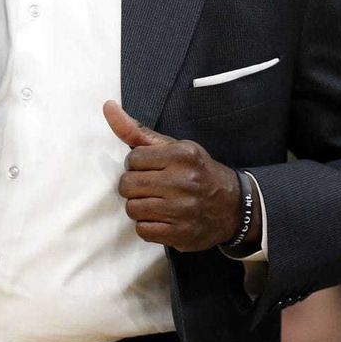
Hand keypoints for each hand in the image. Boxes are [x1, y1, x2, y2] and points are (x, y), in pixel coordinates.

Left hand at [103, 100, 257, 252]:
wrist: (233, 207)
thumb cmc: (196, 172)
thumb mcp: (174, 147)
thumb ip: (138, 131)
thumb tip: (107, 107)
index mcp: (182, 155)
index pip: (133, 159)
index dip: (136, 165)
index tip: (150, 168)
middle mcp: (184, 181)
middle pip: (128, 184)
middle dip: (134, 186)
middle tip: (150, 187)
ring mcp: (183, 210)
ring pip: (132, 208)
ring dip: (139, 206)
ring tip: (155, 202)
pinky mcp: (181, 234)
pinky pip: (143, 230)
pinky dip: (147, 225)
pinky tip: (161, 218)